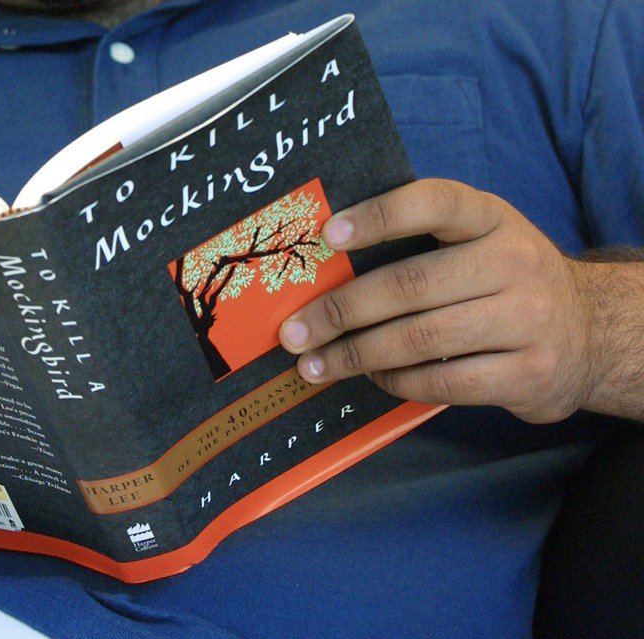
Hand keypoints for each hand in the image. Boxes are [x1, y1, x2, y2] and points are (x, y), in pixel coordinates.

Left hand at [279, 179, 602, 423]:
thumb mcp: (479, 243)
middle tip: (295, 331)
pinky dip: (396, 382)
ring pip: (419, 339)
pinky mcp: (528, 374)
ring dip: (355, 355)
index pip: (435, 202)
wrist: (590, 333)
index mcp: (493, 219)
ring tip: (315, 365)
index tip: (328, 234)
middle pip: (410, 285)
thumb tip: (325, 264)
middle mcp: (514, 262)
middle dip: (340, 311)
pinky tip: (373, 377)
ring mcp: (526, 320)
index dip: (379, 215)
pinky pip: (441, 382)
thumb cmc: (505, 281)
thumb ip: (421, 243)